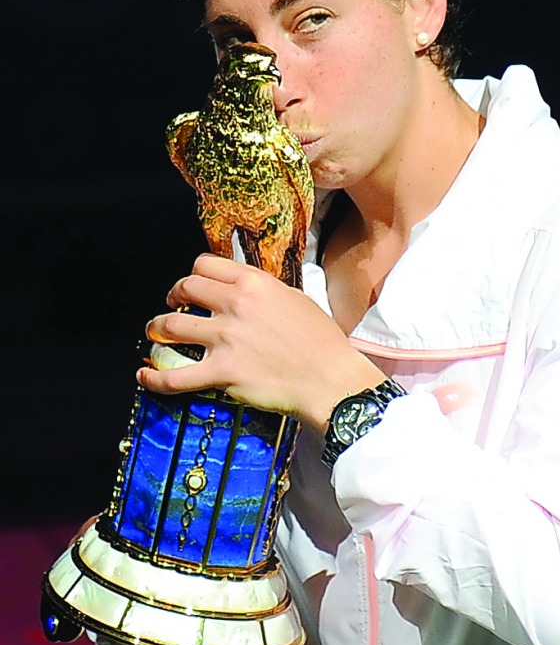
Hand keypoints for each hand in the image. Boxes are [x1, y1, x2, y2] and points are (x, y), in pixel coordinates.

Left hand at [137, 254, 383, 432]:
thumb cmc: (322, 343)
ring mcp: (226, 338)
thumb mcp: (297, 300)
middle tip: (173, 307)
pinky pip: (174, 375)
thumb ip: (265, 292)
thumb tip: (246, 292)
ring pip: (171, 326)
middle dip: (173, 297)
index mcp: (255, 283)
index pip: (206, 265)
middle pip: (185, 289)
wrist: (330, 379)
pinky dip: (154, 377)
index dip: (193, 274)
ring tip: (155, 335)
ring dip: (157, 329)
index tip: (192, 286)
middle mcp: (236, 305)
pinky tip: (145, 375)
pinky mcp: (222, 373)